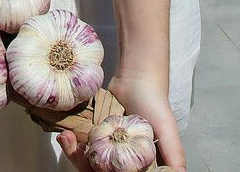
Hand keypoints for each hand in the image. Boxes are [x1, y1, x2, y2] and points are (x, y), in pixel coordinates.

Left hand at [59, 71, 185, 171]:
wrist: (137, 76)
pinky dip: (71, 143)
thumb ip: (174, 152)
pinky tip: (65, 135)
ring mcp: (106, 147)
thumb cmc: (155, 103)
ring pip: (87, 161)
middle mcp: (122, 159)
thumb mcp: (167, 128)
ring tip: (66, 139)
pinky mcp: (94, 135)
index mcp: (139, 163)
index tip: (100, 170)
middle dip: (85, 165)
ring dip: (74, 154)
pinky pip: (80, 145)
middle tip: (78, 152)